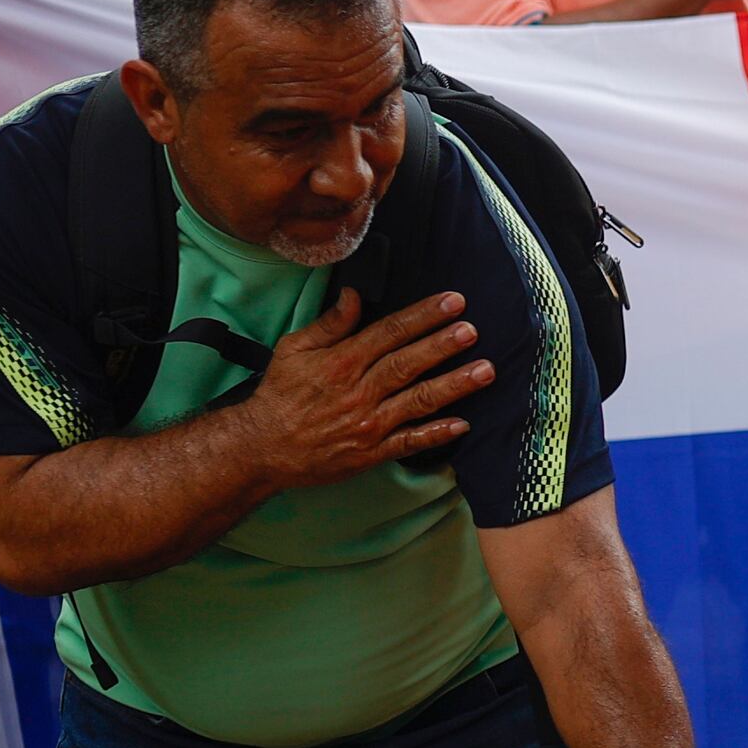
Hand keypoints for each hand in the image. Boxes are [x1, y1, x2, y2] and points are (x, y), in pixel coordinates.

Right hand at [245, 287, 488, 490]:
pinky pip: (410, 442)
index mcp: (342, 362)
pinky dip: (437, 434)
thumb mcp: (294, 349)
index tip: (452, 302)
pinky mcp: (372, 452)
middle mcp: (359, 391)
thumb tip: (353, 295)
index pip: (390, 332)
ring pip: (418, 401)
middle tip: (472, 331)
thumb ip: (329, 324)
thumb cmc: (280, 395)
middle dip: (443, 346)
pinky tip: (464, 424)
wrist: (263, 447)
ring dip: (454, 386)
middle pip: (408, 363)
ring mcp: (369, 423)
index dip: (423, 316)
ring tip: (485, 371)